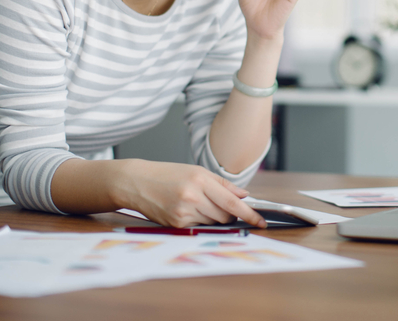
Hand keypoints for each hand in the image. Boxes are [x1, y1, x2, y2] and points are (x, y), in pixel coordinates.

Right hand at [114, 160, 266, 227]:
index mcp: (200, 180)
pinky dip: (199, 220)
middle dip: (228, 213)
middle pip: (225, 215)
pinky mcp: (176, 225)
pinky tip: (186, 208)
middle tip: (217, 202)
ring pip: (213, 222)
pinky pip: (199, 226)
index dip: (249, 213)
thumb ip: (223, 185)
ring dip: (213, 216)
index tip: (261, 221)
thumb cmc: (168, 174)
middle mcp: (192, 197)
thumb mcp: (197, 171)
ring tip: (196, 202)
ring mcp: (183, 213)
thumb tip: (244, 196)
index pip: (232, 202)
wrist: (136, 182)